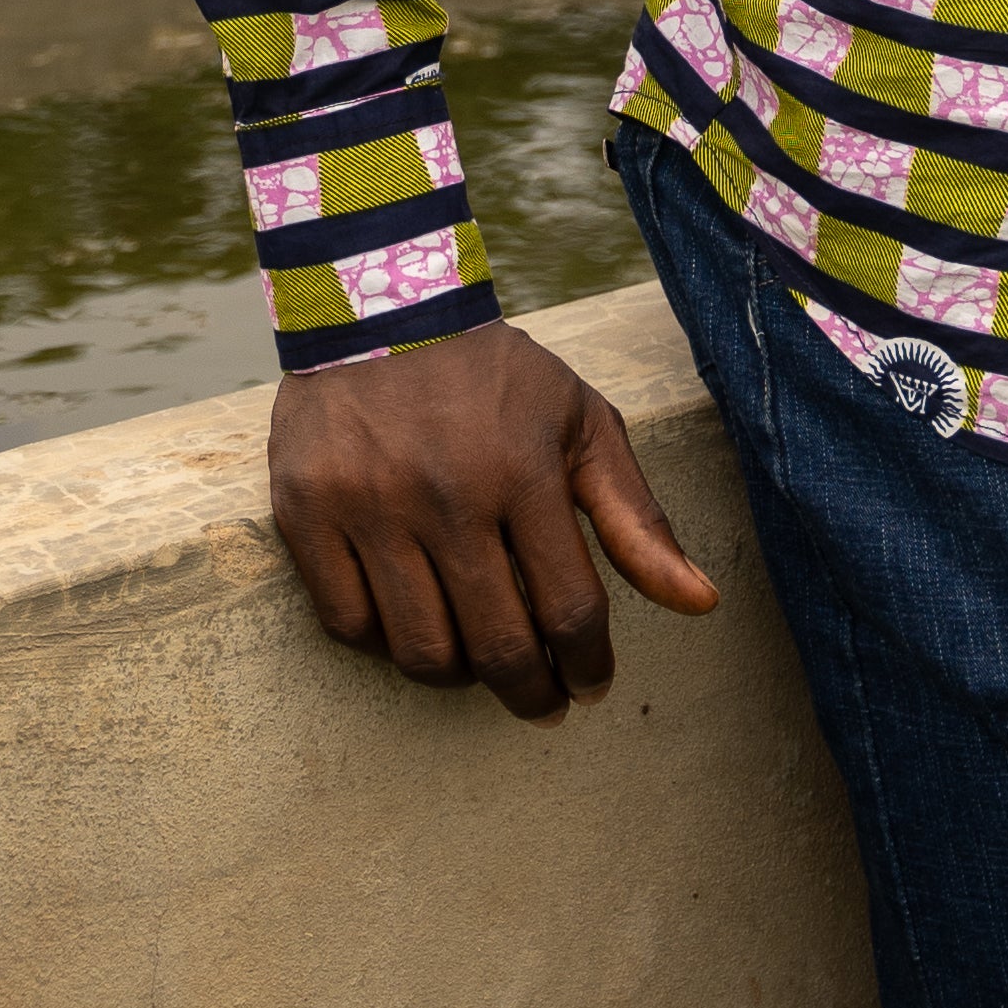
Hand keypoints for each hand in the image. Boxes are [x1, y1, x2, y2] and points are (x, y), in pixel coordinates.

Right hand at [267, 318, 720, 725]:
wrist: (379, 305)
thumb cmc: (494, 375)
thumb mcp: (581, 422)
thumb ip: (637, 518)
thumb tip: (701, 603)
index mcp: (523, 469)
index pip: (569, 610)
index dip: (588, 666)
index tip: (591, 684)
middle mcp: (446, 494)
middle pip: (496, 647)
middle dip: (532, 693)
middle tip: (544, 702)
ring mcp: (370, 506)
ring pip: (420, 651)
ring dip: (460, 675)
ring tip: (480, 662)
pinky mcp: (307, 512)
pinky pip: (348, 625)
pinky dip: (384, 643)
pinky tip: (413, 623)